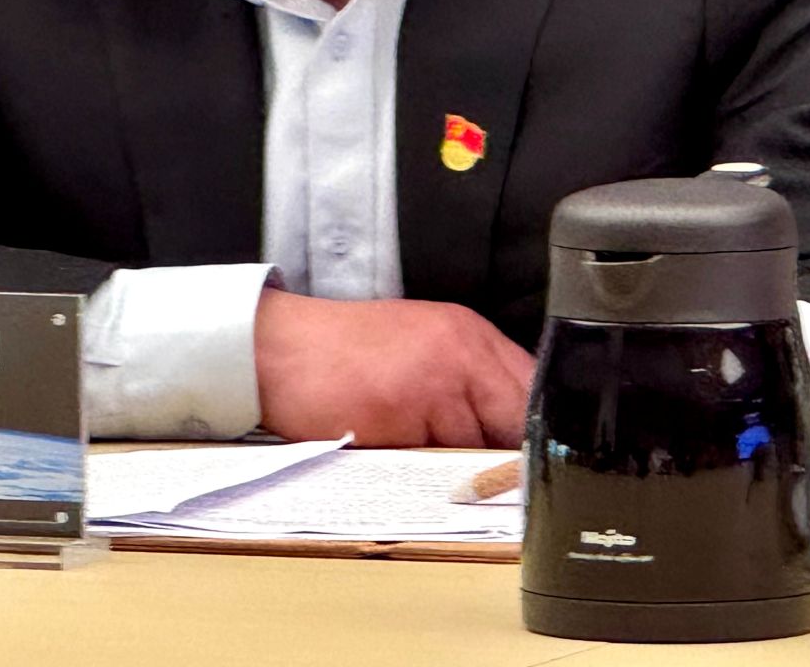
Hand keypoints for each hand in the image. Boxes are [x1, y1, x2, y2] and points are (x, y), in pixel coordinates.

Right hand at [253, 290, 534, 448]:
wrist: (277, 346)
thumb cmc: (344, 351)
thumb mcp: (421, 346)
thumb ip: (470, 382)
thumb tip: (511, 440)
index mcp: (469, 335)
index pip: (532, 393)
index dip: (532, 436)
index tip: (525, 464)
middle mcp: (459, 353)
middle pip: (513, 426)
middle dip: (498, 458)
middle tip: (475, 474)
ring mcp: (431, 383)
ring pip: (472, 452)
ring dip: (451, 468)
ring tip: (409, 449)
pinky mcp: (399, 414)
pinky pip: (429, 465)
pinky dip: (415, 472)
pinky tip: (388, 449)